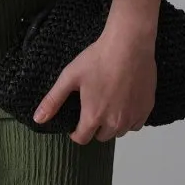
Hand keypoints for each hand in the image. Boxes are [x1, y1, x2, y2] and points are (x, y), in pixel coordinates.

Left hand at [33, 28, 156, 144]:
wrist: (129, 45)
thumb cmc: (98, 59)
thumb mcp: (70, 76)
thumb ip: (53, 100)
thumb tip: (37, 119)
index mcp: (93, 116)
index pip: (82, 139)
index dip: (76, 132)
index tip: (75, 123)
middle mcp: (114, 123)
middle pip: (101, 136)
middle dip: (94, 126)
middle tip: (93, 106)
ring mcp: (132, 117)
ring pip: (119, 131)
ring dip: (112, 123)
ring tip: (108, 103)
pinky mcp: (146, 109)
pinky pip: (136, 124)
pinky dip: (129, 118)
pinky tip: (124, 102)